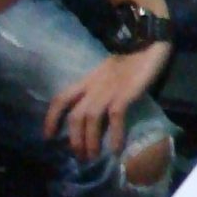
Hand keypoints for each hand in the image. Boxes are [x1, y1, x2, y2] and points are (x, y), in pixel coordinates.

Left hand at [44, 43, 169, 161]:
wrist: (147, 40)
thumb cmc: (131, 56)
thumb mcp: (108, 72)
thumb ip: (101, 87)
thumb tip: (100, 111)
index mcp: (88, 80)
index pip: (61, 99)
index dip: (52, 118)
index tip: (48, 136)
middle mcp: (94, 86)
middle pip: (75, 115)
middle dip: (74, 139)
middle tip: (79, 157)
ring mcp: (109, 89)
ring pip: (90, 118)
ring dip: (89, 141)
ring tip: (93, 157)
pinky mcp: (126, 92)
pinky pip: (115, 116)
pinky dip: (114, 134)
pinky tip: (115, 149)